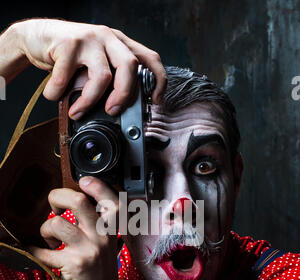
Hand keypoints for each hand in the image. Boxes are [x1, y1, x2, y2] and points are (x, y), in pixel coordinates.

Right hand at [10, 18, 166, 117]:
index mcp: (120, 44)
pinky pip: (67, 78)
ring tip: (77, 112)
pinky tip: (54, 94)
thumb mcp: (95, 64)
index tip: (155, 101)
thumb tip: (121, 110)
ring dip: (89, 101)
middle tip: (112, 111)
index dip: (158, 81)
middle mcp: (108, 38)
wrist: (35, 37)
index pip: (150, 58)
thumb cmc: (69, 56)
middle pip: (130, 67)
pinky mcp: (68, 43)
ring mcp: (89, 38)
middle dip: (124, 95)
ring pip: (102, 76)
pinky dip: (58, 92)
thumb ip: (109, 79)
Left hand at [29, 177, 120, 279]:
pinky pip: (42, 251)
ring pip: (56, 223)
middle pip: (78, 202)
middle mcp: (101, 239)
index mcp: (110, 231)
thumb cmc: (101, 273)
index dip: (97, 186)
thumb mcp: (107, 245)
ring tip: (50, 238)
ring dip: (46, 228)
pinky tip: (39, 253)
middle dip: (58, 197)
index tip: (83, 181)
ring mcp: (87, 252)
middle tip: (54, 207)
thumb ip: (98, 225)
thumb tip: (75, 200)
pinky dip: (35, 250)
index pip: (111, 201)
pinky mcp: (72, 266)